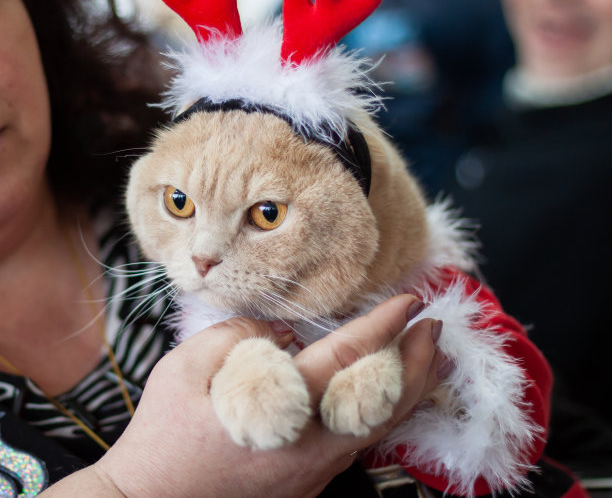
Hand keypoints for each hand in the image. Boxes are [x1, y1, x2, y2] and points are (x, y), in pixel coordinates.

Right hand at [44, 295, 440, 497]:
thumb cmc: (164, 435)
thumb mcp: (185, 368)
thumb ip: (239, 335)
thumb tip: (284, 333)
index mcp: (279, 411)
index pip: (346, 358)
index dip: (382, 325)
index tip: (409, 301)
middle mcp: (309, 447)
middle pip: (382, 399)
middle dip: (417, 360)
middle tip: (436, 326)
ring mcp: (314, 470)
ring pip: (379, 426)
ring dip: (412, 388)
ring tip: (434, 360)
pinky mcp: (309, 481)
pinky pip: (360, 441)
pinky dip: (386, 412)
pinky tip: (394, 396)